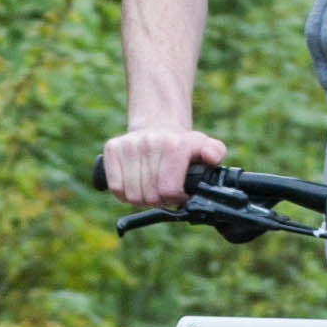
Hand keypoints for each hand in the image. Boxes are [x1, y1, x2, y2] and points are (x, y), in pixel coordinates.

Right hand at [103, 126, 228, 206]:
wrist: (157, 126)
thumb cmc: (182, 145)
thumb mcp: (205, 146)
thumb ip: (215, 152)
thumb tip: (211, 158)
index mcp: (174, 146)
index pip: (168, 191)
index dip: (174, 198)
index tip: (178, 193)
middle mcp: (149, 143)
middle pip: (149, 196)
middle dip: (158, 200)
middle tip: (164, 192)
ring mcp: (128, 145)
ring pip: (131, 196)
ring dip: (142, 199)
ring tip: (151, 190)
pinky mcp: (111, 149)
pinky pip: (115, 188)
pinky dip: (125, 194)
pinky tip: (135, 186)